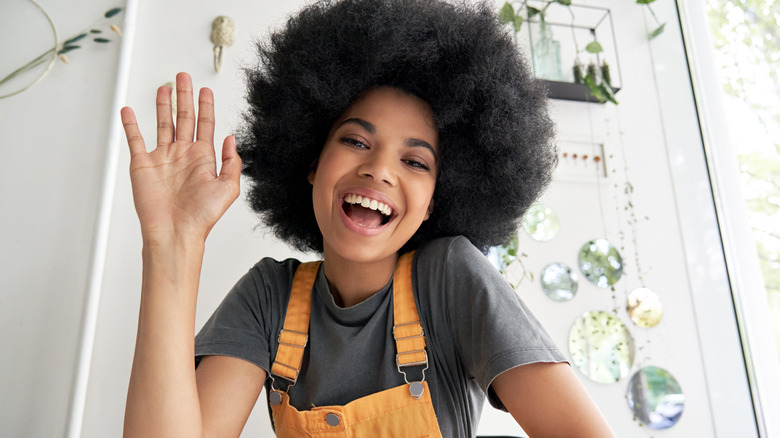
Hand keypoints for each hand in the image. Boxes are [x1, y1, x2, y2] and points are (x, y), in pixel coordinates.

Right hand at [120, 72, 240, 242]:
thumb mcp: (228, 188)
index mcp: (203, 158)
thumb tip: (230, 138)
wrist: (175, 232)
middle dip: (185, 97)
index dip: (206, 106)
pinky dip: (130, 125)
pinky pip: (135, 140)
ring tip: (165, 88)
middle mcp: (183, 155)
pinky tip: (129, 111)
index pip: (205, 124)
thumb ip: (232, 162)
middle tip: (184, 77)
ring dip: (163, 105)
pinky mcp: (143, 164)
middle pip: (185, 117)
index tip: (206, 90)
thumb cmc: (201, 216)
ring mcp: (162, 158)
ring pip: (163, 124)